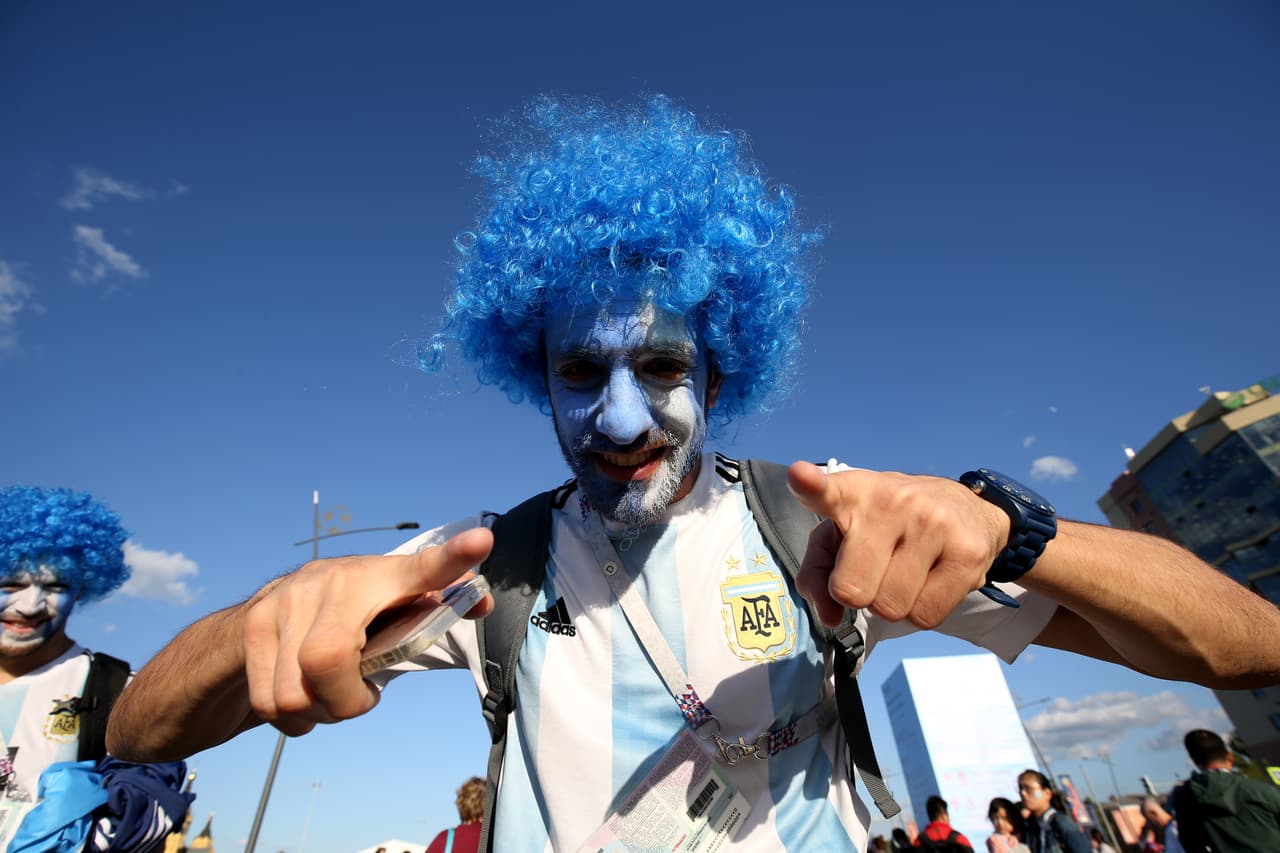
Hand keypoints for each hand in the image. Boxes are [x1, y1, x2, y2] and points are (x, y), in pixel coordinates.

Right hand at [242, 526, 494, 735]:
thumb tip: (482, 603)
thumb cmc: (350, 613)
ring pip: (293, 694)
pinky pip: (270, 702)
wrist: (269, 603)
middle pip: (326, 662)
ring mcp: (287, 600)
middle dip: (344, 703)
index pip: (424, 567)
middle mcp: (334, 581)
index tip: (481, 541)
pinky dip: (292, 718)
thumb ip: (439, 605)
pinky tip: (304, 699)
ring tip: (329, 698)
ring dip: (317, 713)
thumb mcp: (393, 606)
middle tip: (359, 700)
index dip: (452, 558)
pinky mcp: (253, 624)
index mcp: (383, 577)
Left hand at [788, 461, 1009, 628]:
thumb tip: (829, 616)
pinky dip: (922, 611)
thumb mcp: (842, 539)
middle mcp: (894, 501)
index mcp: (854, 492)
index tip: (800, 477)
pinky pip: (925, 616)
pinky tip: (930, 580)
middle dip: (860, 594)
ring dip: (893, 603)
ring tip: (906, 572)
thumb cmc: (887, 528)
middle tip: (877, 569)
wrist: (967, 509)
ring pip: (891, 607)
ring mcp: (934, 523)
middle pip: (852, 590)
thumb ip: (817, 574)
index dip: (810, 486)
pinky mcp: (967, 552)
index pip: (828, 490)